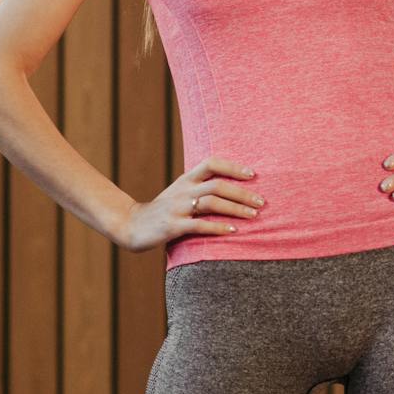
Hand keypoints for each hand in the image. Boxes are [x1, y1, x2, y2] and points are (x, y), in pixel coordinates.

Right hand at [117, 158, 263, 251]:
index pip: (211, 163)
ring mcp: (177, 208)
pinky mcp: (173, 226)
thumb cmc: (164, 210)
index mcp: (186, 179)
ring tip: (253, 215)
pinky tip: (233, 231)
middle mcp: (183, 190)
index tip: (253, 174)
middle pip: (217, 185)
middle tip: (262, 201)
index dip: (233, 167)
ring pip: (211, 203)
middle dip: (242, 192)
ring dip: (236, 208)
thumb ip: (201, 187)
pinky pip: (200, 225)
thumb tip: (234, 186)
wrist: (132, 225)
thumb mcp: (180, 192)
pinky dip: (218, 227)